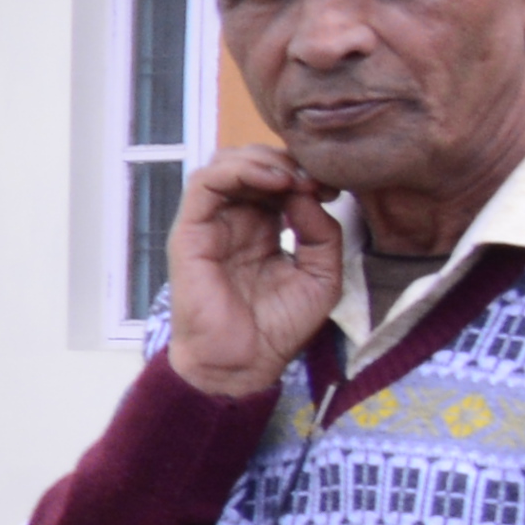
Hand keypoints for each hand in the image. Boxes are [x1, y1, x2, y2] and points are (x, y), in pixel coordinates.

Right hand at [166, 146, 345, 406]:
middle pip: (251, 162)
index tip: (333, 187)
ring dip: (263, 159)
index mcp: (261, 229)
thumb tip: (309, 193)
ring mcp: (209, 224)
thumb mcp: (321, 275)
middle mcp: (233, 221)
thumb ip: (321, 232)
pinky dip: (238, 170)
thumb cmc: (277, 328)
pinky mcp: (190, 232)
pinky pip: (204, 182)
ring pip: (224, 163)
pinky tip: (273, 181)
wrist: (243, 364)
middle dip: (287, 160)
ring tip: (293, 178)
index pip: (275, 178)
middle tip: (316, 179)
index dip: (305, 172)